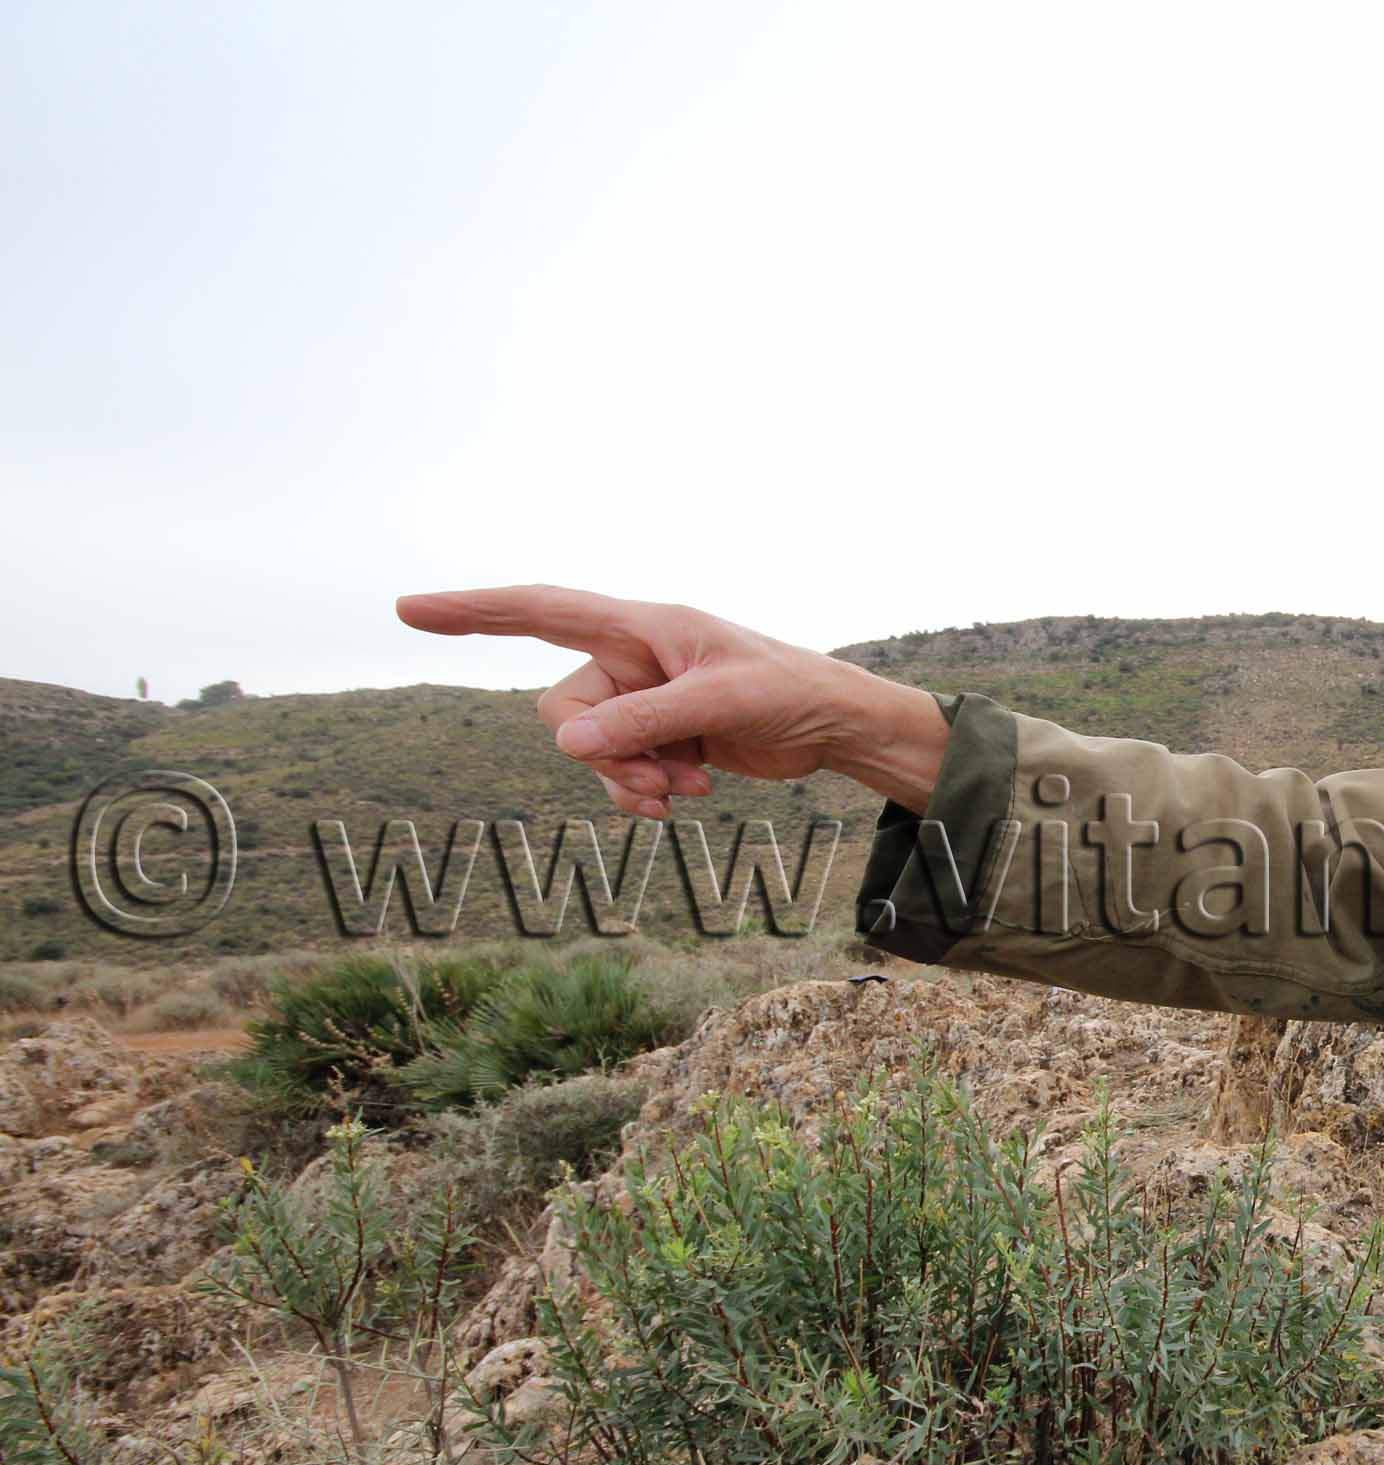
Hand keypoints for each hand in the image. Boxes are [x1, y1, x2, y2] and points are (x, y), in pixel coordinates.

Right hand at [394, 586, 946, 816]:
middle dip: (601, 753)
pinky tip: (689, 794)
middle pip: (562, 710)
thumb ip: (642, 720)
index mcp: (640, 625)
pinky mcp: (658, 736)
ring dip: (628, 778)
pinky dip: (642, 791)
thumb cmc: (789, 689)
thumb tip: (567, 743)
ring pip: (588, 749)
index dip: (472, 610)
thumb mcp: (720, 701)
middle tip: (660, 775)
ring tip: (687, 787)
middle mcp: (631, 657)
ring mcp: (641, 699)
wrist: (833, 725)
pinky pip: (615, 772)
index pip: (539, 610)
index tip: (409, 610)